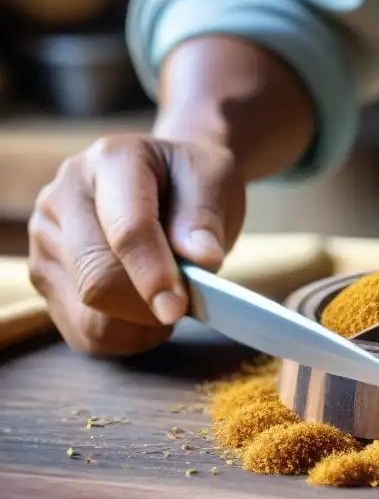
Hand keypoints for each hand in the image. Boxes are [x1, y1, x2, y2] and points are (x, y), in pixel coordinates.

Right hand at [28, 135, 245, 355]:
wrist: (169, 182)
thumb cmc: (191, 181)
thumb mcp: (214, 180)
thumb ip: (205, 217)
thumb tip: (201, 260)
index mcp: (111, 161)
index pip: (127, 231)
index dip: (154, 274)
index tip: (178, 306)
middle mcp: (63, 198)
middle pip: (97, 279)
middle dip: (148, 306)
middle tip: (189, 304)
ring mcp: (46, 240)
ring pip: (88, 315)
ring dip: (139, 325)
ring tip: (171, 303)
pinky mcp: (46, 278)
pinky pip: (83, 333)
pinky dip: (124, 337)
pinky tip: (147, 316)